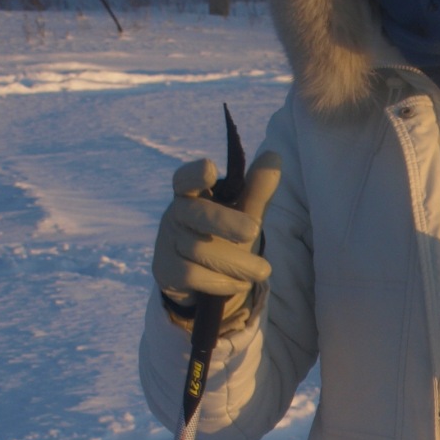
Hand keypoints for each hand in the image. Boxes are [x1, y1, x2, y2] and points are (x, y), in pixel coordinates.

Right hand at [153, 151, 281, 331]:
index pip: (184, 179)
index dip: (194, 174)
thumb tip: (274, 156)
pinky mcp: (165, 270)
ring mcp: (167, 242)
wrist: (203, 279)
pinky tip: (240, 283)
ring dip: (236, 263)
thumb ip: (256, 189)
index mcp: (192, 194)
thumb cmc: (224, 236)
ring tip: (262, 271)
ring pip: (199, 250)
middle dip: (225, 221)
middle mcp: (176, 215)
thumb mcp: (243, 213)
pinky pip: (192, 275)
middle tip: (253, 230)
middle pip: (195, 214)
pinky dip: (221, 281)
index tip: (210, 169)